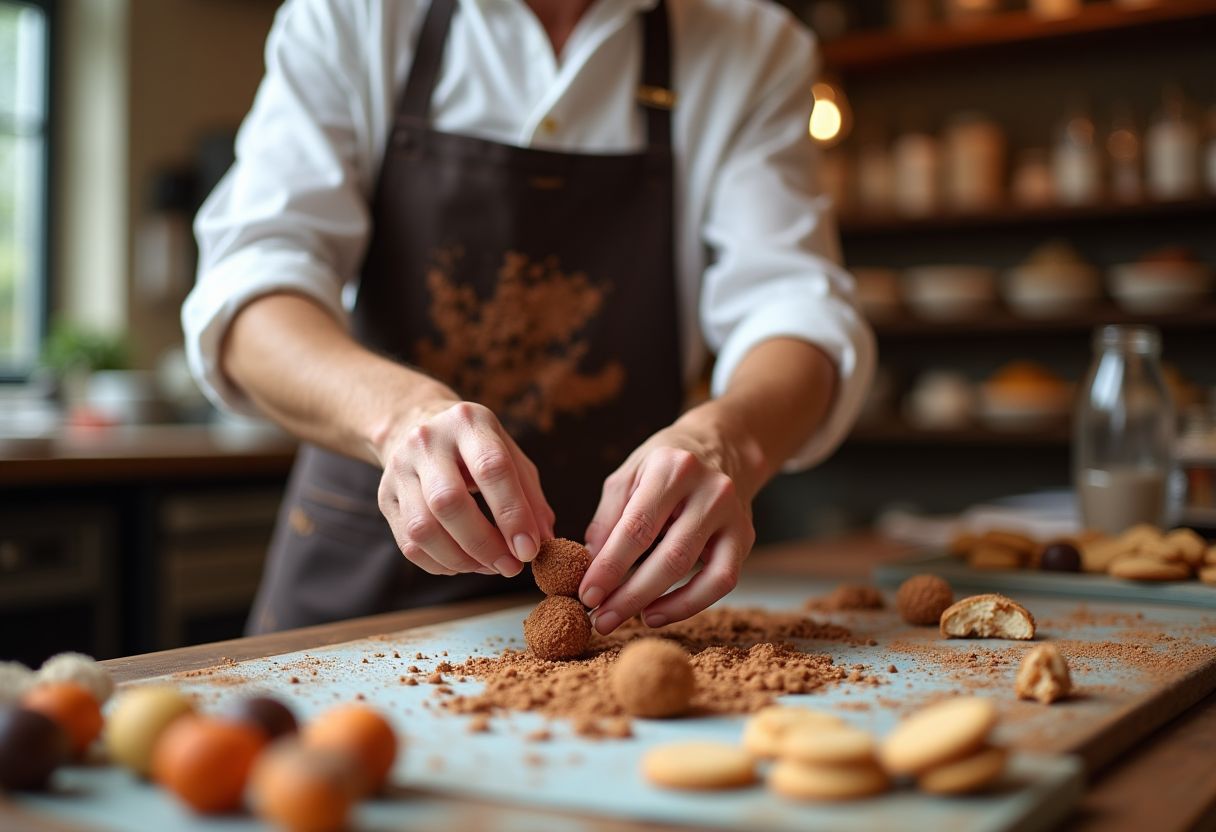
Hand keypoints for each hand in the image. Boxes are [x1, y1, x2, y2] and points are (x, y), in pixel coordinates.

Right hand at [375, 397, 554, 576]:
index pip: (492, 468)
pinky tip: (464, 563)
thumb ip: (531, 498)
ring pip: (423, 528)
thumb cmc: (476, 449)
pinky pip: (409, 544)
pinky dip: (441, 564)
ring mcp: (399, 469)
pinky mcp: (384, 497)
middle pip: (448, 502)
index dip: (512, 514)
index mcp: (468, 422)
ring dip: (461, 560)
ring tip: (489, 566)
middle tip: (510, 567)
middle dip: (484, 544)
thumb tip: (545, 543)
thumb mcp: (510, 457)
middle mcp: (427, 441)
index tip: (529, 550)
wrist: (416, 426)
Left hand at [578, 406, 762, 633]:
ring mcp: (733, 514)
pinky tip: (656, 613)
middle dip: (630, 594)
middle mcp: (710, 489)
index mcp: (673, 468)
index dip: (610, 566)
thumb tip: (590, 566)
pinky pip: (721, 581)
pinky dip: (688, 605)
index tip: (587, 595)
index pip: (638, 527)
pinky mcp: (745, 536)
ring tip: (625, 620)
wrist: (721, 445)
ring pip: (696, 572)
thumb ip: (608, 518)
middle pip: (670, 556)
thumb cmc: (664, 465)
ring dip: (656, 604)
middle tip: (600, 619)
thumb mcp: (629, 475)